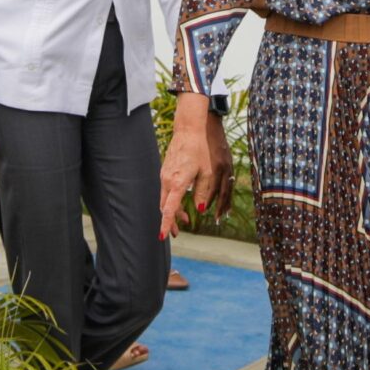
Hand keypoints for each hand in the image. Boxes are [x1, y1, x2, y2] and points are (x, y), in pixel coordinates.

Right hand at [158, 106, 231, 240]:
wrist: (188, 132)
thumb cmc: (199, 151)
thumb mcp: (206, 173)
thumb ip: (202, 193)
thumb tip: (200, 210)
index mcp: (177, 183)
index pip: (168, 209)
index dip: (166, 224)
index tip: (162, 236)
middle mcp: (167, 181)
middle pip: (165, 207)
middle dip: (170, 222)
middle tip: (178, 234)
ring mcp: (164, 176)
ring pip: (165, 199)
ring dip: (173, 211)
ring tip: (185, 220)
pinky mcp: (165, 172)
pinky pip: (166, 191)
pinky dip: (172, 200)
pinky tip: (182, 203)